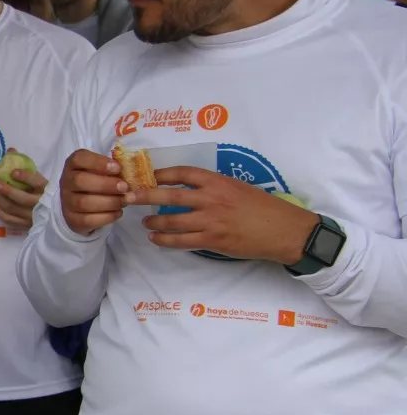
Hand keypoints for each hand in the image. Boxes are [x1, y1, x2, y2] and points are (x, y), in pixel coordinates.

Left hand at [0, 150, 48, 229]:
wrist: (50, 212)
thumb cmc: (41, 190)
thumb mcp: (37, 178)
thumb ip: (24, 165)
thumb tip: (10, 150)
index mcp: (46, 189)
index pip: (37, 183)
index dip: (25, 177)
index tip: (13, 172)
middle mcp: (40, 205)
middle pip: (22, 199)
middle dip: (6, 190)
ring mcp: (31, 216)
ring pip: (12, 208)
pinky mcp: (24, 225)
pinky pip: (8, 219)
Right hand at [60, 149, 128, 235]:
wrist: (81, 206)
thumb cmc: (96, 182)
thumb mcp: (101, 170)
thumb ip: (112, 168)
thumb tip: (131, 170)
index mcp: (73, 165)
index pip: (79, 158)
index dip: (98, 162)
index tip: (118, 168)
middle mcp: (66, 182)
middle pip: (80, 181)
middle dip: (105, 184)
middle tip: (124, 187)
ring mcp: (67, 202)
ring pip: (84, 202)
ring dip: (109, 202)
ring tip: (125, 201)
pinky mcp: (72, 219)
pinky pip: (88, 220)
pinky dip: (107, 216)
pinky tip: (118, 212)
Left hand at [133, 166, 316, 263]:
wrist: (285, 231)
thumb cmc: (264, 207)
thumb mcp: (239, 187)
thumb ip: (215, 186)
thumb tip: (190, 188)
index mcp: (219, 182)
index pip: (183, 173)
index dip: (162, 174)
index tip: (147, 175)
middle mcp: (212, 199)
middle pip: (170, 196)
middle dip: (145, 196)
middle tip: (128, 196)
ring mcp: (211, 221)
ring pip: (172, 221)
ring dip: (154, 222)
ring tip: (144, 223)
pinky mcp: (213, 241)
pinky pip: (182, 241)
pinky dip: (165, 240)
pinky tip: (156, 239)